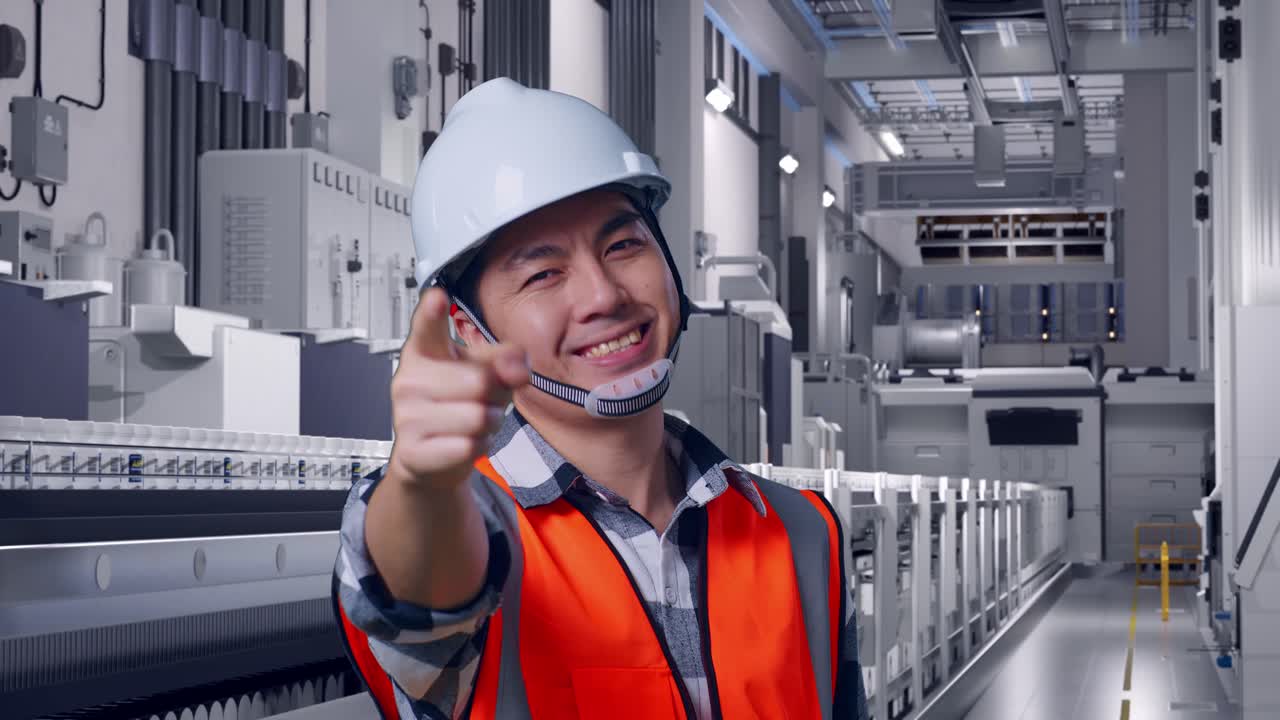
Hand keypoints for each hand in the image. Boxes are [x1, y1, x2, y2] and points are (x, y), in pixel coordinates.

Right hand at [388, 287, 529, 488]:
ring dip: (488, 424)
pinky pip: (469, 446)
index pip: (428, 327)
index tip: (436, 297)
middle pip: (479, 381)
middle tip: (480, 400)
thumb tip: (518, 367)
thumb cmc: (460, 402)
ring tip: (471, 423)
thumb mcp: (487, 372)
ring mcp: (406, 416)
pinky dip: (478, 447)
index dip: (432, 312)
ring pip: (478, 417)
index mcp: (425, 349)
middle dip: (493, 395)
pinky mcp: (413, 451)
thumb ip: (506, 360)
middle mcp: (409, 379)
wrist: (433, 456)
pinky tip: (461, 443)